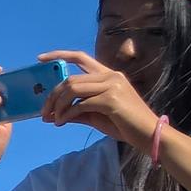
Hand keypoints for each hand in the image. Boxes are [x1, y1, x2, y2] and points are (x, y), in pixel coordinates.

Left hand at [39, 50, 160, 146]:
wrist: (149, 135)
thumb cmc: (125, 125)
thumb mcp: (97, 115)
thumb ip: (77, 110)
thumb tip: (53, 114)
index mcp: (108, 75)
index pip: (81, 57)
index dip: (60, 55)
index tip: (41, 59)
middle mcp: (110, 76)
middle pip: (70, 79)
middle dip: (52, 95)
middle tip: (43, 112)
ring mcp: (112, 86)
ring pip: (72, 89)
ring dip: (57, 105)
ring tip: (52, 119)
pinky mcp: (111, 100)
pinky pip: (80, 104)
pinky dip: (66, 114)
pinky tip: (61, 122)